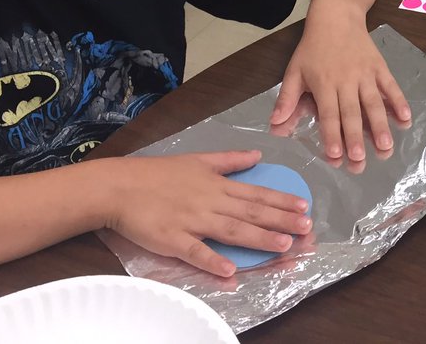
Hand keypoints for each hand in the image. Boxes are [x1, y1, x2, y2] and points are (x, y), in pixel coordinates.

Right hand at [103, 151, 311, 276]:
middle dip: (281, 221)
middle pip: (251, 213)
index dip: (281, 201)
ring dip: (259, 239)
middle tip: (307, 228)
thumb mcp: (198, 159)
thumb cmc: (157, 173)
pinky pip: (195, 251)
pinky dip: (212, 260)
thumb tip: (257, 154)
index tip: (304, 207)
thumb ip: (229, 159)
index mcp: (217, 184)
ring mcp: (192, 221)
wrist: (119, 186)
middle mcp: (210, 202)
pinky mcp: (172, 239)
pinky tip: (229, 270)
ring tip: (283, 245)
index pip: (256, 194)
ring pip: (231, 230)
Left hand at [271, 13, 410, 162]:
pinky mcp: (380, 67)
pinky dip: (399, 102)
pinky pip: (390, 86)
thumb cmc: (313, 47)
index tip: (335, 156)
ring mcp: (365, 74)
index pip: (328, 114)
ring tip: (385, 148)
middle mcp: (346, 81)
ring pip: (373, 103)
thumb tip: (275, 126)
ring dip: (379, 126)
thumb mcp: (295, 70)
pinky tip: (405, 118)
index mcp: (324, 84)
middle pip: (352, 114)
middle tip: (360, 162)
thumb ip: (287, 99)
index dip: (331, 135)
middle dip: (356, 139)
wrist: (337, 16)